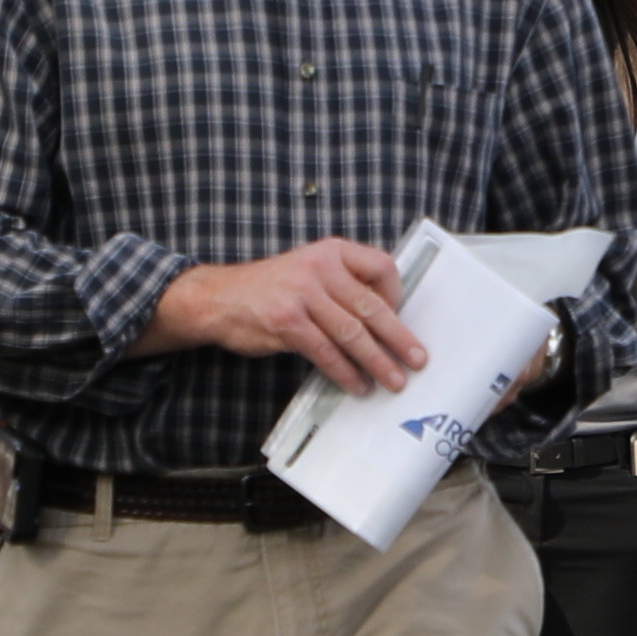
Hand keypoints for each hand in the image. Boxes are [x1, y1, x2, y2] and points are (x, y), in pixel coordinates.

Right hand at [142, 238, 423, 390]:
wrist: (219, 298)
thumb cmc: (271, 289)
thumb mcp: (309, 270)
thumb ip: (343, 285)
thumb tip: (385, 318)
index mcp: (331, 251)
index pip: (381, 266)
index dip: (397, 295)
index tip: (403, 318)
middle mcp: (319, 268)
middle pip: (371, 306)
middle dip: (398, 338)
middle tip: (417, 359)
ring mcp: (303, 294)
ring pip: (352, 333)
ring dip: (376, 361)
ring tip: (393, 379)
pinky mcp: (288, 322)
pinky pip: (326, 352)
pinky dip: (345, 372)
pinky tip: (357, 384)